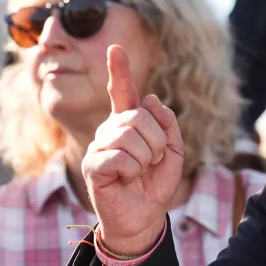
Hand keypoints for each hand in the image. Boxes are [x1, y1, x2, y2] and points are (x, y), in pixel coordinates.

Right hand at [82, 45, 183, 256]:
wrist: (143, 217)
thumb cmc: (154, 184)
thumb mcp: (173, 152)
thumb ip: (167, 125)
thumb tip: (151, 99)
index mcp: (128, 124)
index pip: (122, 92)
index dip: (119, 70)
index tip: (116, 48)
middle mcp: (110, 130)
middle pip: (138, 116)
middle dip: (156, 141)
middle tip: (152, 162)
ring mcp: (99, 146)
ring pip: (130, 136)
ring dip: (145, 158)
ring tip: (139, 171)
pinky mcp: (93, 165)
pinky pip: (121, 157)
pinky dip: (132, 170)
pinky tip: (126, 180)